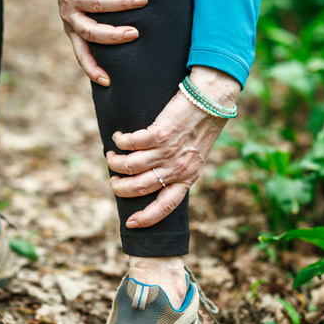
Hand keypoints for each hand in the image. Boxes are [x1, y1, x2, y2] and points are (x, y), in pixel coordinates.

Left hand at [32, 0, 147, 86]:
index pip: (81, 55)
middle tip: (134, 34)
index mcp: (73, 30)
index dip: (92, 69)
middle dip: (112, 34)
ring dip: (121, 3)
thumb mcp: (84, 15)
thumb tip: (130, 43)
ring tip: (142, 0)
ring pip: (96, 4)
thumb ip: (98, 27)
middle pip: (90, 31)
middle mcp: (70, 16)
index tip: (107, 81)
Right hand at [105, 66, 240, 227]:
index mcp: (188, 177)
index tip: (130, 223)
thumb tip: (154, 178)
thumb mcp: (195, 156)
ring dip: (115, 163)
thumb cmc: (202, 125)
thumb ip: (178, 169)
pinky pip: (130, 143)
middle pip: (140, 188)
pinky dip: (119, 142)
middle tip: (114, 182)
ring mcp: (168, 151)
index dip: (147, 218)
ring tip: (111, 156)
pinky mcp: (159, 133)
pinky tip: (118, 137)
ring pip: (130, 166)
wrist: (211, 99)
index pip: (166, 206)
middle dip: (120, 188)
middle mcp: (177, 168)